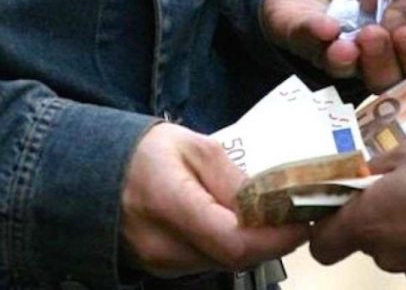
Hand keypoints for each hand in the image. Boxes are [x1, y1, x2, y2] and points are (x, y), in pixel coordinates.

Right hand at [121, 123, 307, 277]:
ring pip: (225, 263)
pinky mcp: (161, 268)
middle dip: (272, 240)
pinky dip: (230, 246)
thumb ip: (233, 179)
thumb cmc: (145, 152)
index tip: (302, 222)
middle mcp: (162, 245)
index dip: (276, 238)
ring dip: (252, 244)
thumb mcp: (196, 147)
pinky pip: (208, 262)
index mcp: (169, 204)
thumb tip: (272, 204)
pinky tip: (238, 224)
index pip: (234, 242)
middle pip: (235, 258)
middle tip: (294, 214)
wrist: (93, 171)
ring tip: (269, 215)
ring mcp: (159, 263)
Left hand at [262, 0, 405, 92]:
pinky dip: (316, 34)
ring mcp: (337, 53)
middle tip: (374, 37)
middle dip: (382, 62)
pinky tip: (326, 28)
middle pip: (384, 80)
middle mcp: (374, 56)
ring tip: (347, 46)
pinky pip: (307, 43)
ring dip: (347, 60)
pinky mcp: (302, 40)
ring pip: (344, 71)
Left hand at [310, 134, 405, 286]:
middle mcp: (385, 253)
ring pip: (396, 250)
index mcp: (367, 221)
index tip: (339, 208)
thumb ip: (377, 167)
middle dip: (375, 218)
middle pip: (364, 242)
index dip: (326, 228)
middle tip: (399, 189)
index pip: (322, 245)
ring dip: (405, 230)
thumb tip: (362, 176)